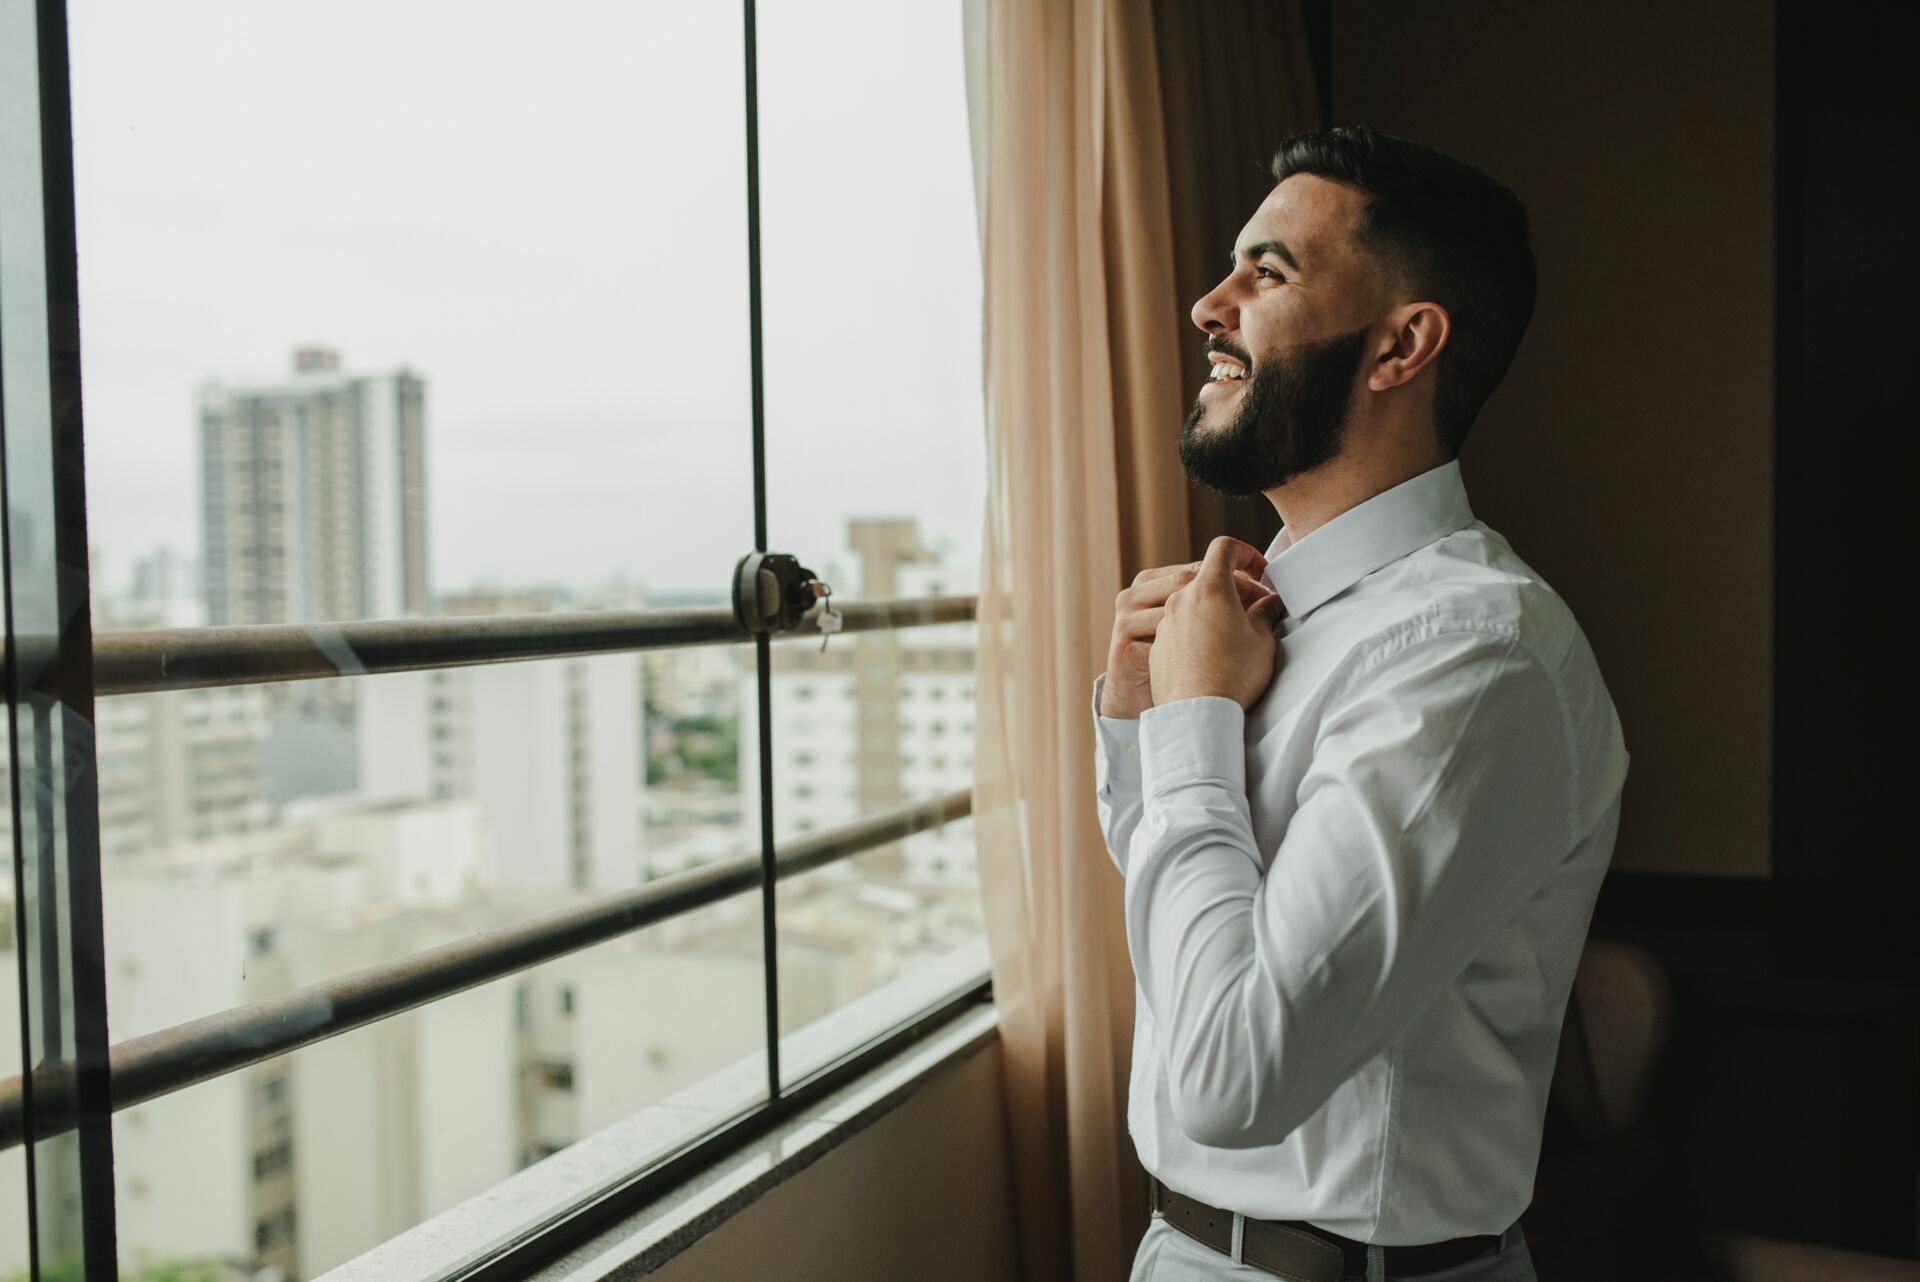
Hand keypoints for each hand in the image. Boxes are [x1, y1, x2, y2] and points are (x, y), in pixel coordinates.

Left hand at [1101, 537, 1276, 718]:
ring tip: (1235, 631)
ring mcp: (1166, 623)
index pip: (1224, 548)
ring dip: (1214, 608)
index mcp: (1209, 589)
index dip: (1245, 552)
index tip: (1259, 571)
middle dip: (1234, 586)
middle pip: (1208, 576)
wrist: (1197, 716)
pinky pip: (1179, 627)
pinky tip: (1213, 652)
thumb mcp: (1262, 640)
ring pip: (1192, 602)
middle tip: (1256, 607)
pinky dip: (1197, 628)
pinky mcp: (1158, 647)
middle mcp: (1181, 600)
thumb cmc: (1234, 676)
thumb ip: (1265, 613)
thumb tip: (1271, 603)